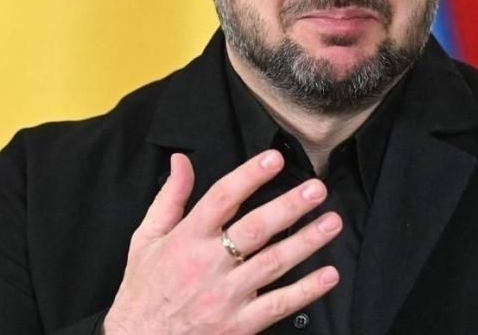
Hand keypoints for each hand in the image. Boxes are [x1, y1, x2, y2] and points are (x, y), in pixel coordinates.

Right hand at [102, 150, 341, 333]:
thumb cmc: (144, 289)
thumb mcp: (146, 239)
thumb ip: (169, 198)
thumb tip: (181, 161)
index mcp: (186, 240)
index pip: (220, 198)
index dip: (249, 176)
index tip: (274, 159)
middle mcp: (208, 265)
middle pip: (254, 229)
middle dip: (289, 207)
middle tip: (317, 189)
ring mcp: (226, 296)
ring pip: (273, 264)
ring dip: (306, 242)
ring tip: (333, 222)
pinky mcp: (239, 324)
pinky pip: (278, 305)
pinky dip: (306, 291)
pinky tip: (329, 275)